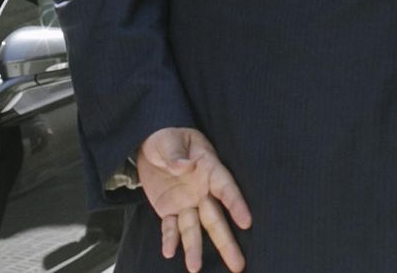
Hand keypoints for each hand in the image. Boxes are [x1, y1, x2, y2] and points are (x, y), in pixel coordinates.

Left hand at [137, 127, 252, 271]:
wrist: (150, 144)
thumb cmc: (167, 137)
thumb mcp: (170, 140)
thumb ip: (176, 154)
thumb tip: (184, 166)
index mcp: (208, 168)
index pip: (226, 188)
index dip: (236, 204)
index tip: (246, 222)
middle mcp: (202, 190)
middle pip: (216, 218)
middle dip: (226, 241)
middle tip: (238, 265)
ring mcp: (187, 201)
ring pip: (194, 229)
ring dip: (195, 248)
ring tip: (196, 268)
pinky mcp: (169, 209)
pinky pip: (170, 227)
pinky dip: (170, 239)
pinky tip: (169, 252)